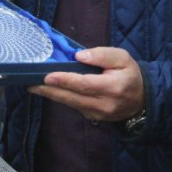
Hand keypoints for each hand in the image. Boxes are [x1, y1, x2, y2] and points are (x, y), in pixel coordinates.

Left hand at [29, 47, 143, 121]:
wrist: (141, 100)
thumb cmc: (130, 75)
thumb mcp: (123, 58)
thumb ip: (102, 55)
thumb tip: (79, 56)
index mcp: (113, 87)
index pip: (85, 84)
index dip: (65, 80)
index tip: (48, 75)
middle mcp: (103, 104)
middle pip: (72, 97)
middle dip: (50, 89)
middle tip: (30, 82)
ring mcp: (96, 113)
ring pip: (69, 103)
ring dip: (50, 94)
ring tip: (33, 85)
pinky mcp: (91, 116)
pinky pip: (72, 105)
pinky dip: (59, 97)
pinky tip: (47, 89)